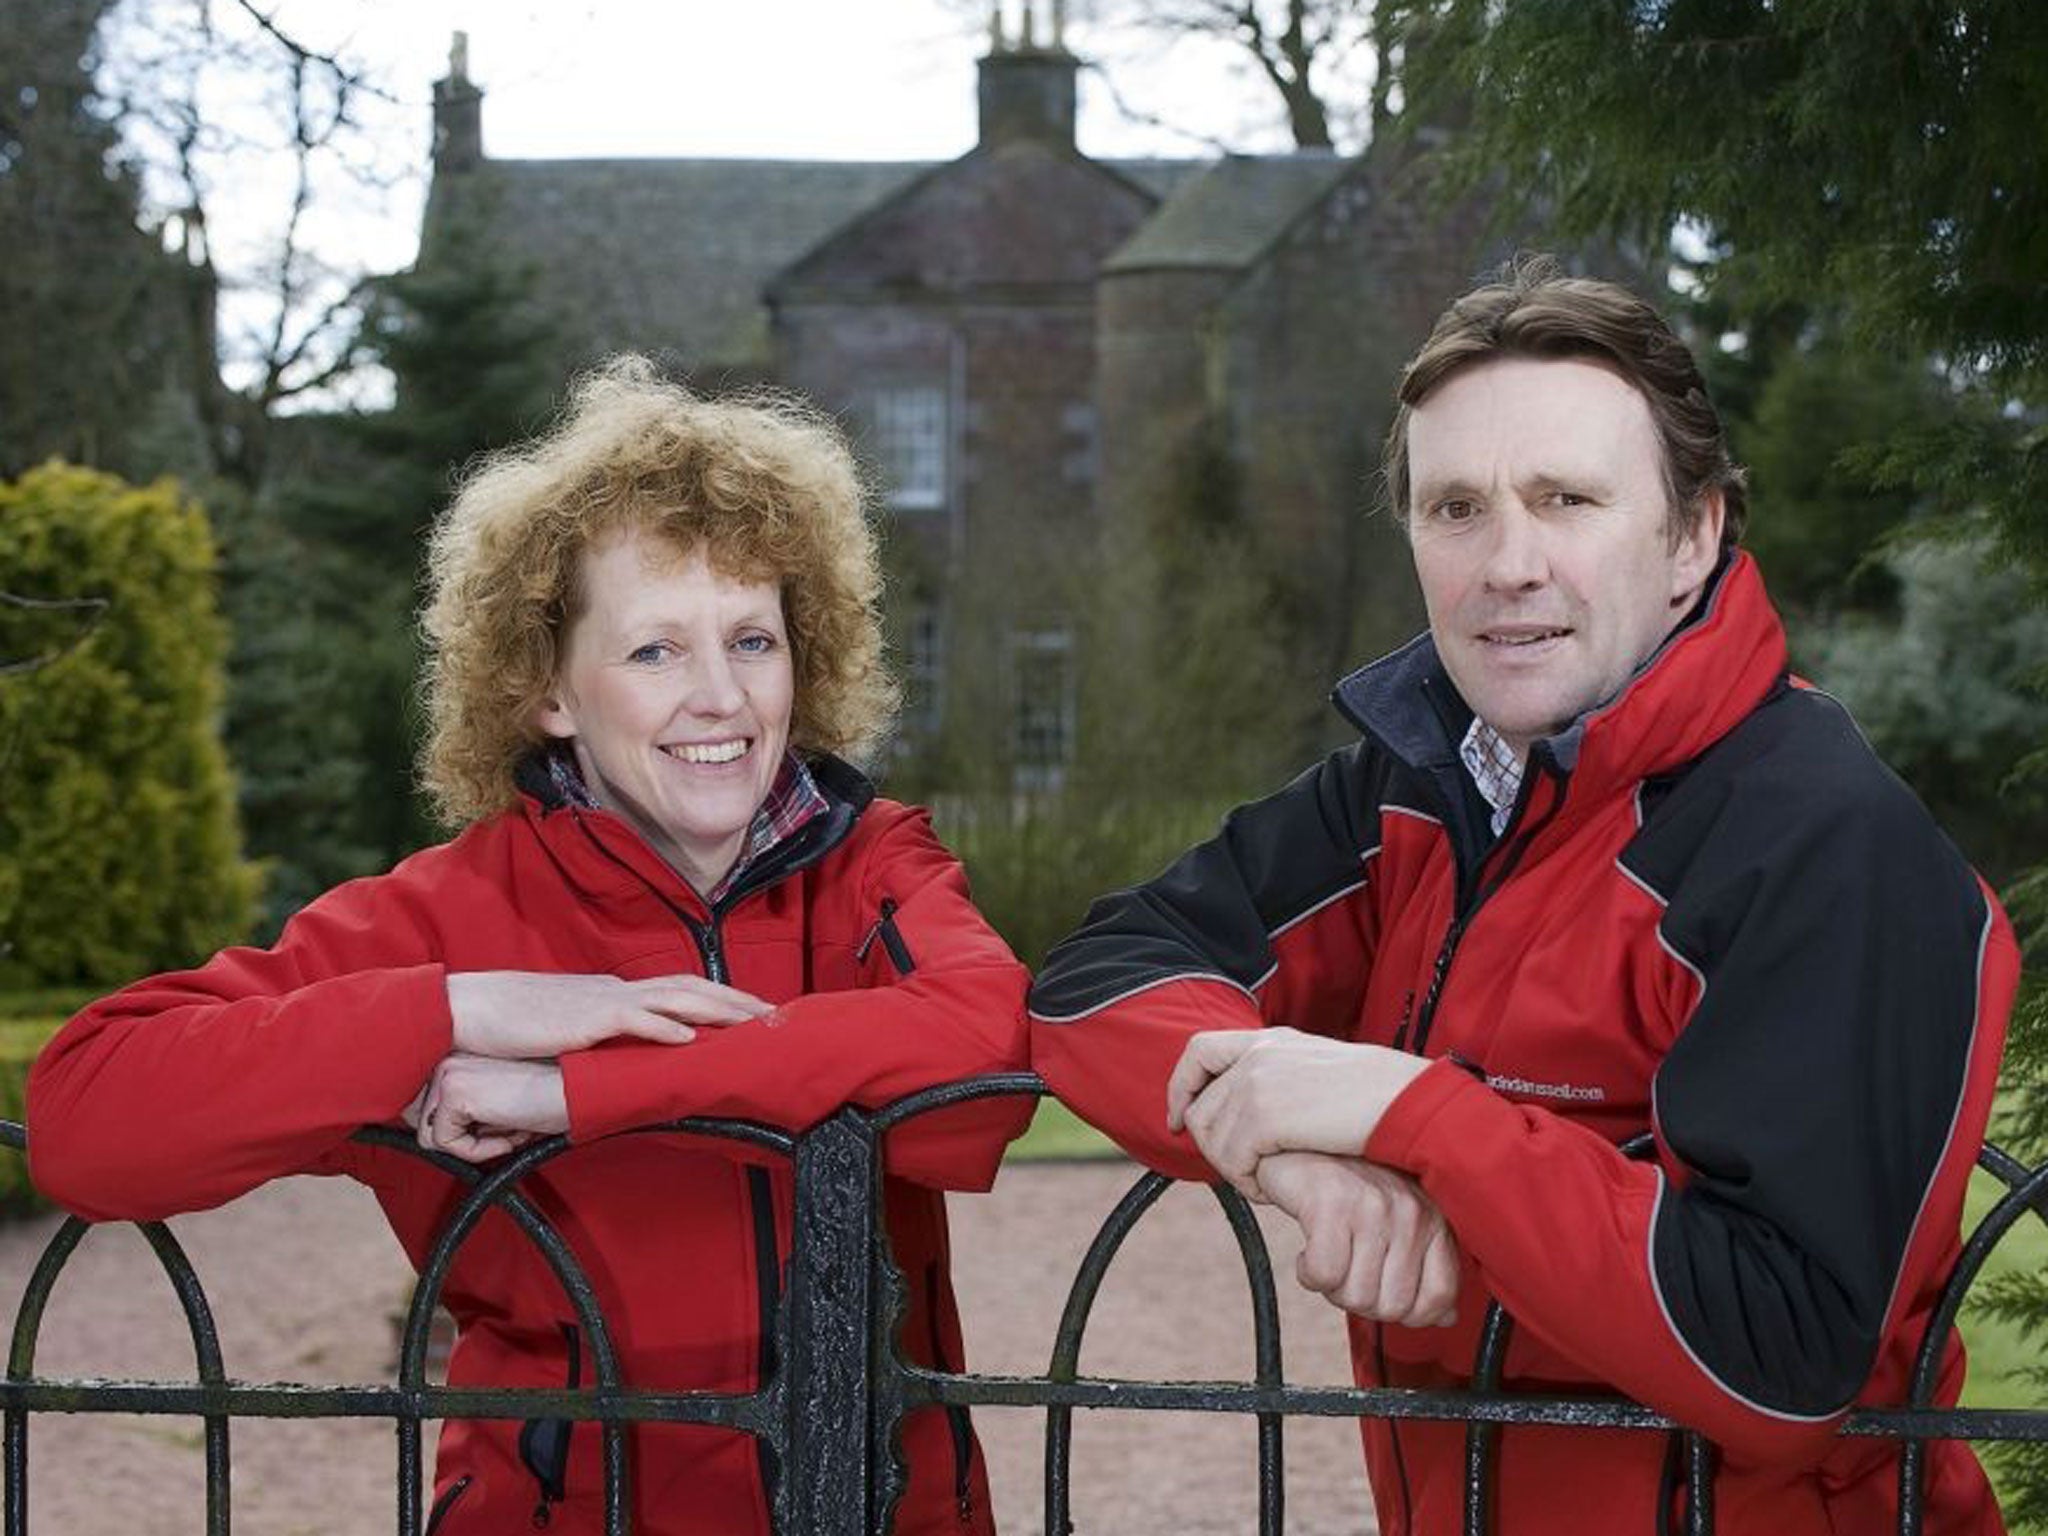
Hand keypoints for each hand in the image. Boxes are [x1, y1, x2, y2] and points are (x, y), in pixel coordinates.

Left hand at [413, 1053, 568, 1162]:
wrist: (576, 1091)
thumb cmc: (552, 1098)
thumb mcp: (500, 1104)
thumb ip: (469, 1114)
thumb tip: (438, 1140)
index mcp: (459, 1057)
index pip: (432, 1112)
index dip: (465, 1133)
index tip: (502, 1125)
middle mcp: (449, 1059)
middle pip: (427, 1126)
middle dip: (469, 1139)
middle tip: (511, 1127)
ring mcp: (448, 1074)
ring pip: (433, 1138)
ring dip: (476, 1145)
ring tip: (511, 1127)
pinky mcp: (454, 1092)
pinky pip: (446, 1145)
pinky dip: (479, 1151)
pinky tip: (509, 1132)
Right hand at [446, 971, 772, 1058]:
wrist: (471, 1010)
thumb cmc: (514, 1024)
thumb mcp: (567, 1030)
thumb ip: (598, 1038)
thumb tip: (621, 1053)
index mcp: (615, 994)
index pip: (680, 991)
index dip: (720, 998)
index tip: (753, 1011)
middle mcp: (617, 991)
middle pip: (691, 989)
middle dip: (736, 1001)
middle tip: (775, 1014)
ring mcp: (603, 1002)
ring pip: (674, 999)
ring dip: (717, 1009)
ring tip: (752, 1021)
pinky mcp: (583, 1020)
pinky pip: (632, 1020)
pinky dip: (664, 1027)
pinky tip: (691, 1038)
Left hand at [1165, 1027, 1428, 1190]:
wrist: (1406, 1102)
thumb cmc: (1379, 1099)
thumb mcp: (1321, 1074)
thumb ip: (1284, 1080)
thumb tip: (1252, 1110)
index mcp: (1271, 1040)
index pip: (1199, 1050)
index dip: (1181, 1086)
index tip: (1179, 1119)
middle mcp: (1257, 1055)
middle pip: (1200, 1107)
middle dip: (1214, 1148)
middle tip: (1246, 1173)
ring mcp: (1258, 1083)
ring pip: (1211, 1139)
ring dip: (1233, 1168)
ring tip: (1266, 1181)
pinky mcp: (1265, 1115)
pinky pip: (1232, 1160)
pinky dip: (1248, 1182)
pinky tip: (1274, 1188)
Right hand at [1254, 1151, 1459, 1326]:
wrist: (1300, 1141)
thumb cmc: (1350, 1185)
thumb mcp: (1399, 1222)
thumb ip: (1426, 1268)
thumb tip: (1445, 1316)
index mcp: (1432, 1218)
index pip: (1438, 1297)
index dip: (1408, 1313)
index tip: (1382, 1293)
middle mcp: (1409, 1211)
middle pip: (1392, 1306)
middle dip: (1361, 1300)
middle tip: (1346, 1269)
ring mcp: (1373, 1207)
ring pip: (1355, 1296)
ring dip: (1332, 1288)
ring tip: (1327, 1255)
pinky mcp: (1332, 1205)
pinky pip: (1323, 1275)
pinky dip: (1308, 1273)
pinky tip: (1309, 1251)